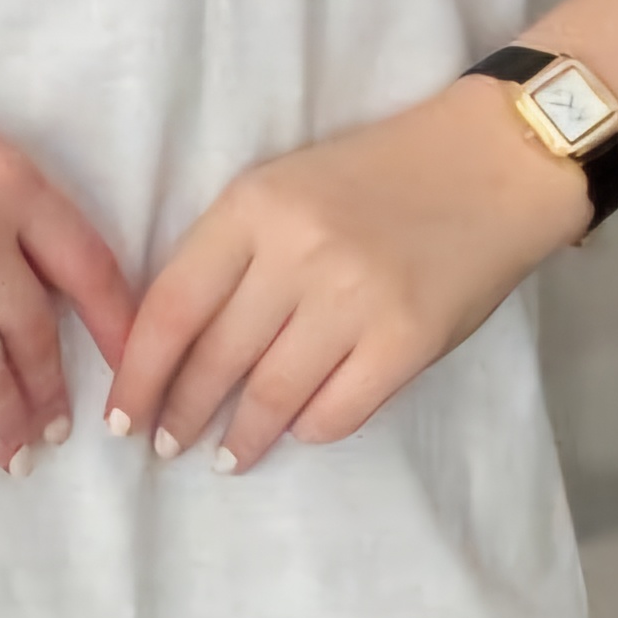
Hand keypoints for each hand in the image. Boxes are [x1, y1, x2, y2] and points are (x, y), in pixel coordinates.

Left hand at [106, 79, 590, 473]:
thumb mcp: (286, 188)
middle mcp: (298, 253)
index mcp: (254, 206)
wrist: (495, 162)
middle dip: (180, 413)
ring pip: (271, 395)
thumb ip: (233, 254)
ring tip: (225, 455)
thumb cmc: (379, 176)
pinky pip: (337, 411)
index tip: (121, 415)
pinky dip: (309, 431)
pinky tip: (297, 432)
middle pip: (215, 357)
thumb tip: (176, 348)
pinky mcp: (408, 340)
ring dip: (239, 437)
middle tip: (165, 444)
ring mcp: (356, 299)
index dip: (137, 374)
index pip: (172, 307)